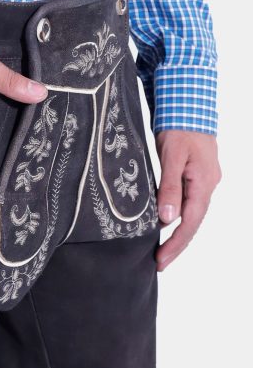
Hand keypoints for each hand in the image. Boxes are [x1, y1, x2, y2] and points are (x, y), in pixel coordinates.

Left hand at [154, 130, 221, 271]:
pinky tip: (167, 223)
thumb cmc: (179, 126)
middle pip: (193, 222)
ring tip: (161, 251)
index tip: (161, 259)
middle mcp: (208, 185)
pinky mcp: (197, 175)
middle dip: (177, 244)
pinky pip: (190, 202)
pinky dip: (179, 216)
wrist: (189, 104)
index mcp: (204, 183)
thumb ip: (169, 186)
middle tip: (159, 263)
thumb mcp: (171, 155)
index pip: (190, 222)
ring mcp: (204, 181)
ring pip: (192, 214)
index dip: (176, 243)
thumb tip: (167, 218)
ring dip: (178, 233)